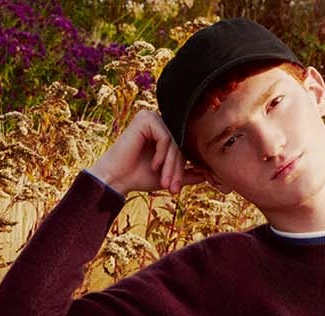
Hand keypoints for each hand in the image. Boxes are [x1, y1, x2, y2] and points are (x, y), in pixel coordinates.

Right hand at [87, 108, 210, 195]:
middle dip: (178, 169)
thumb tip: (209, 173)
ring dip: (172, 166)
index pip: (184, 146)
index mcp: (165, 130)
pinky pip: (165, 137)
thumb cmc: (139, 176)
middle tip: (173, 189)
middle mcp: (159, 120)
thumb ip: (188, 173)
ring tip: (165, 183)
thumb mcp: (169, 176)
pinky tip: (154, 165)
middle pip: (180, 144)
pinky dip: (163, 155)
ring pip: (175, 142)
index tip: (178, 189)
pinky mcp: (145, 118)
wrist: (115, 179)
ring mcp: (152, 117)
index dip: (184, 167)